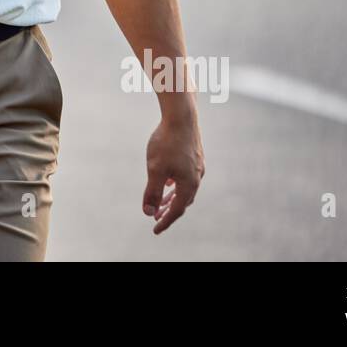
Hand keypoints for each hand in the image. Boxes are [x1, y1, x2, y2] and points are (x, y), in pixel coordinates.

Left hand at [142, 113, 204, 234]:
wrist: (181, 116)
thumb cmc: (167, 143)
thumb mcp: (155, 170)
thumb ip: (152, 192)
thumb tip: (148, 213)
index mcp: (189, 184)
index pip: (177, 210)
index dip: (165, 221)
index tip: (155, 230)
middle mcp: (197, 177)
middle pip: (183, 201)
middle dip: (169, 210)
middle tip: (156, 218)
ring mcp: (198, 166)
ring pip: (185, 188)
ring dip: (173, 197)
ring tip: (161, 202)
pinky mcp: (195, 155)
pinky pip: (186, 176)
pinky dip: (176, 183)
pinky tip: (167, 179)